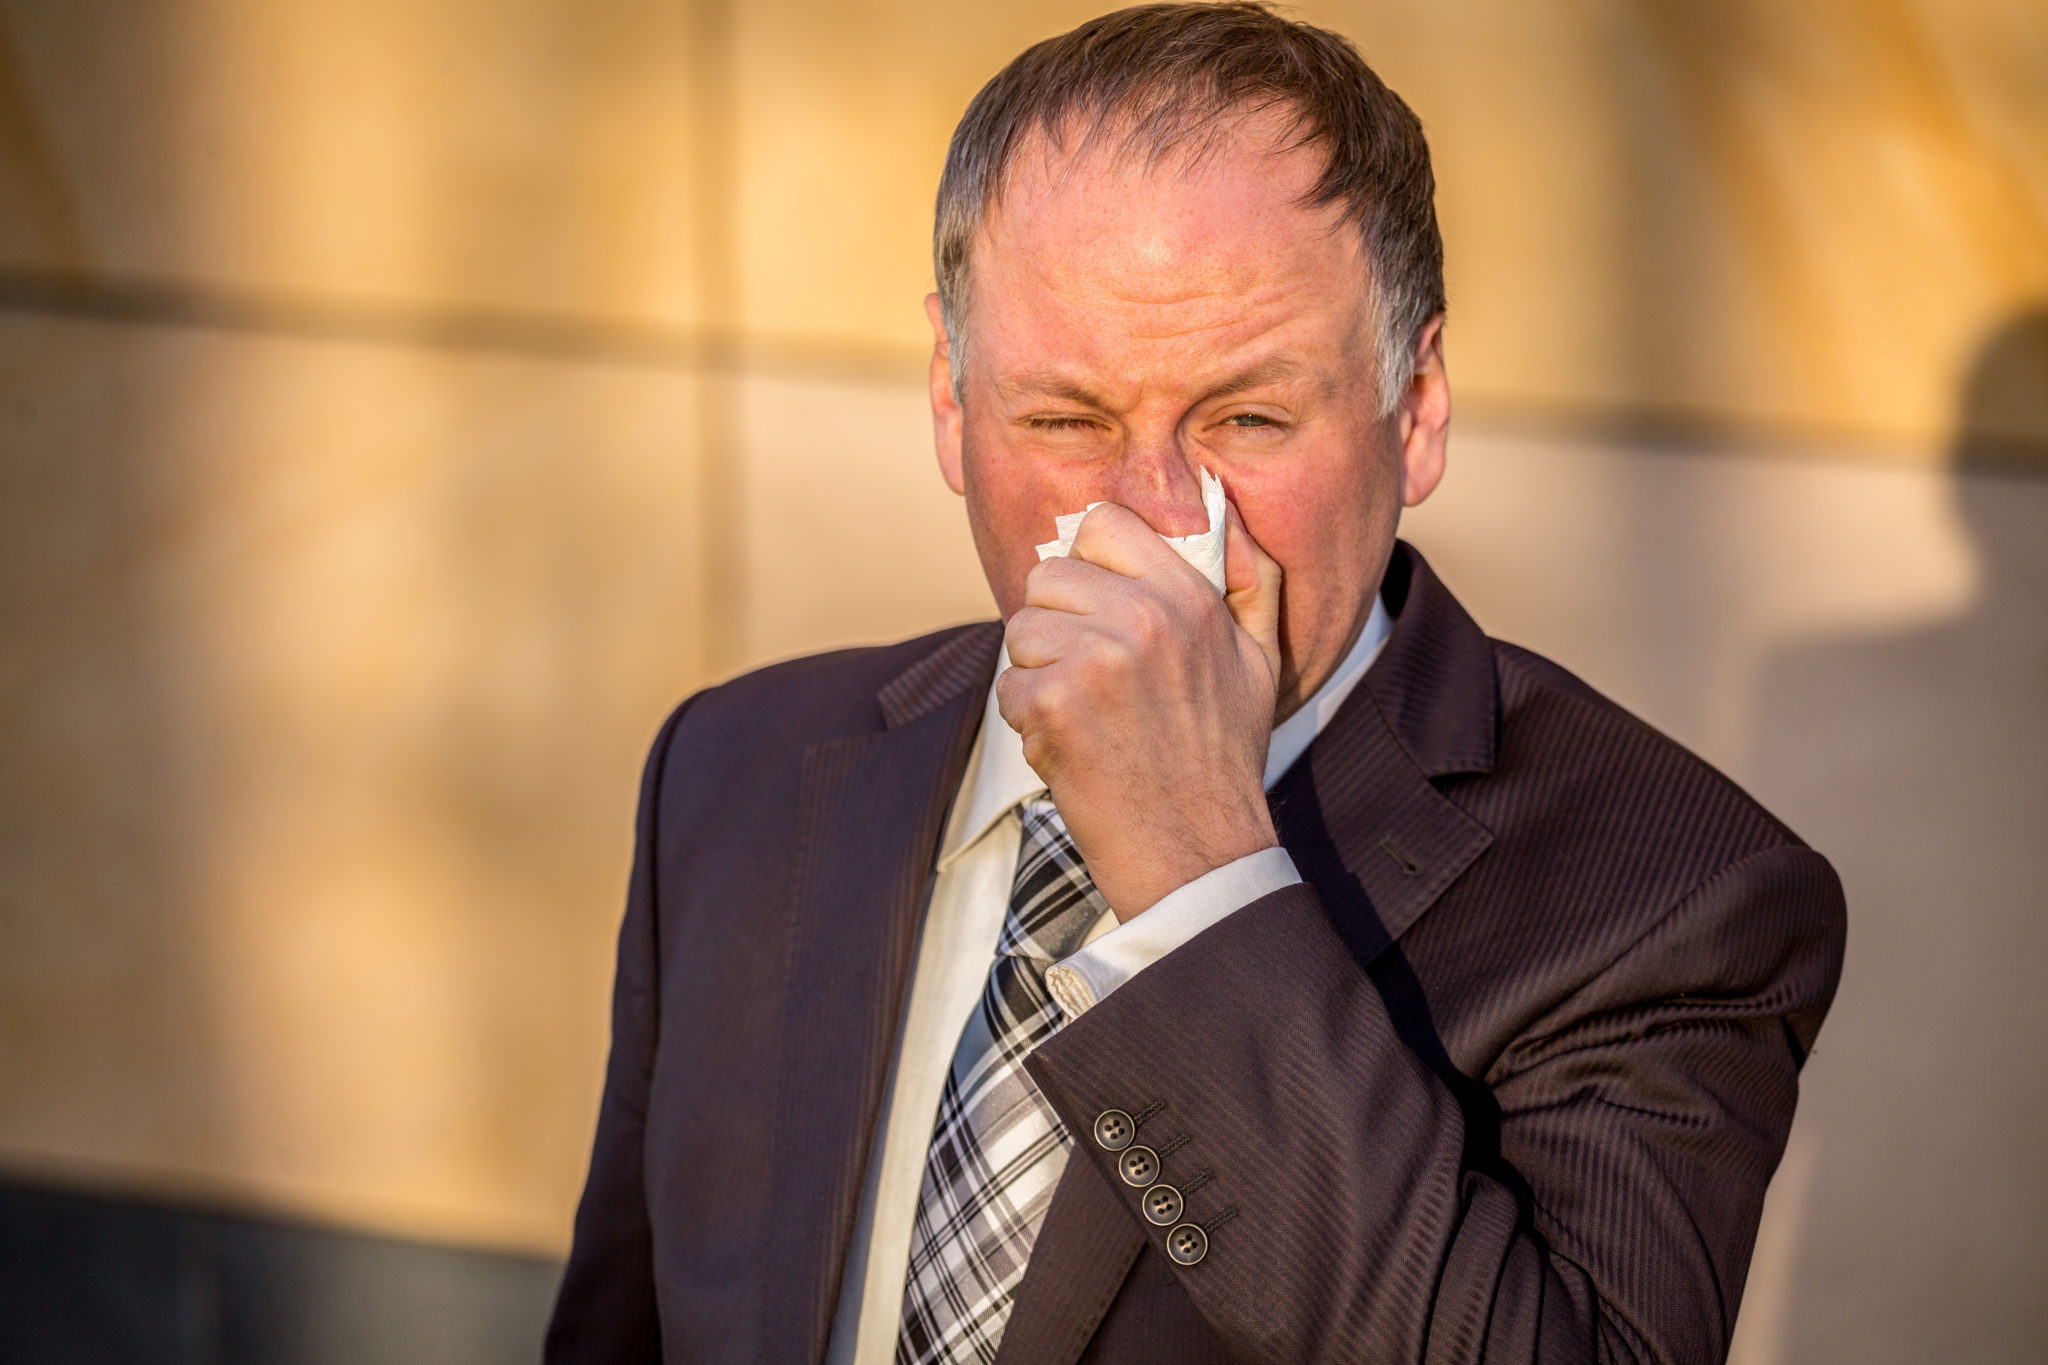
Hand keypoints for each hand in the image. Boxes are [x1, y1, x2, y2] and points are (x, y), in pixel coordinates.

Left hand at [997, 496, 1284, 918]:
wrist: (1198, 851)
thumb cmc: (1222, 757)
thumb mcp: (1260, 659)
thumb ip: (1251, 577)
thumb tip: (1222, 505)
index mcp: (1190, 597)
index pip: (1102, 524)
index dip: (1087, 563)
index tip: (1096, 606)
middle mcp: (1145, 617)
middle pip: (1047, 577)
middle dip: (1057, 626)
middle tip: (1094, 679)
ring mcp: (1097, 658)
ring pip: (1021, 632)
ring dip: (1040, 676)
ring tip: (1087, 717)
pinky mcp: (1056, 703)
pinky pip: (1009, 686)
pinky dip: (1029, 723)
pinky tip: (1073, 749)